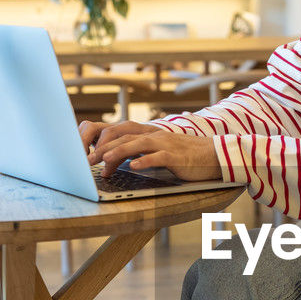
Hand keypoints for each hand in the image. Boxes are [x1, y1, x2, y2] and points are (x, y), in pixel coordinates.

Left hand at [78, 119, 222, 180]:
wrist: (213, 155)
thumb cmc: (184, 156)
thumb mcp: (159, 152)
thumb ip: (141, 153)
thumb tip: (119, 162)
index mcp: (148, 133)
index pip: (119, 132)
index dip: (101, 141)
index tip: (88, 154)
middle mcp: (154, 135)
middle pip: (124, 136)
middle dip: (103, 147)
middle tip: (88, 160)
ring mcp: (165, 144)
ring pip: (137, 144)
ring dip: (118, 152)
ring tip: (103, 160)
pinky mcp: (176, 156)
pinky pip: (158, 157)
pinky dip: (144, 161)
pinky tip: (133, 167)